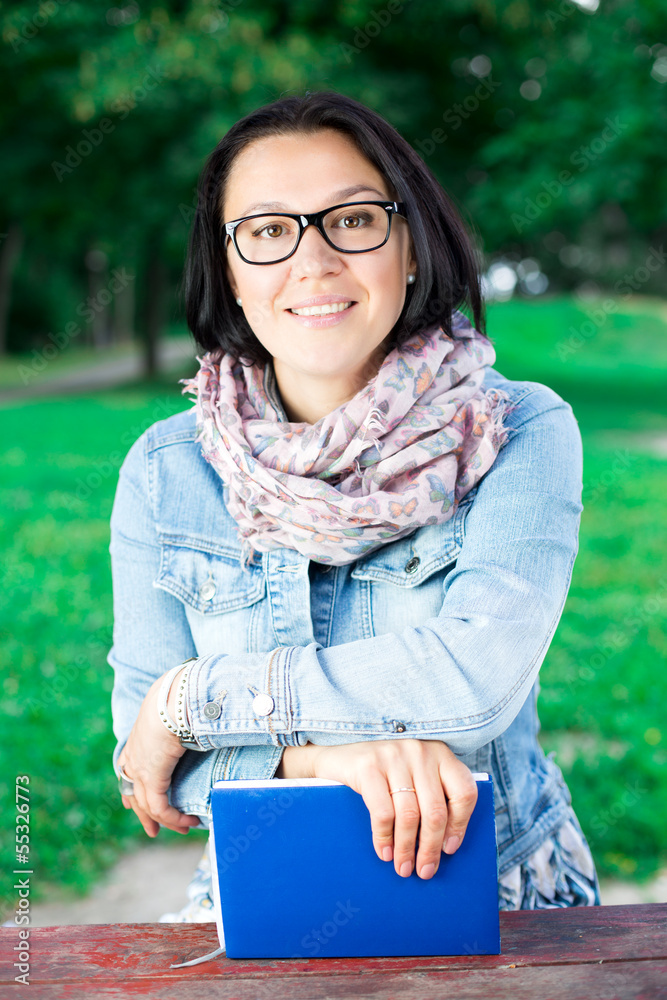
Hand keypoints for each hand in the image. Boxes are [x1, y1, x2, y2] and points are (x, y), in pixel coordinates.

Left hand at [117, 671, 200, 837]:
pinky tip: (188, 821)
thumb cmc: (177, 700)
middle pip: (134, 795)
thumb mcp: (171, 714)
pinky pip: (160, 808)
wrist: (173, 699)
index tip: (133, 806)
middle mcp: (133, 758)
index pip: (127, 773)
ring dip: (167, 820)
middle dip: (144, 815)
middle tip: (152, 830)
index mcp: (136, 743)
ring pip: (148, 806)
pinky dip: (174, 818)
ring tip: (183, 828)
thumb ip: (177, 723)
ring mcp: (139, 769)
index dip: (131, 791)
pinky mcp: (151, 778)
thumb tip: (194, 717)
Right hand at [280, 740, 476, 880]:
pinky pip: (383, 812)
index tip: (450, 849)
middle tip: (425, 870)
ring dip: (407, 849)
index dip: (460, 825)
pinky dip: (384, 838)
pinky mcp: (369, 766)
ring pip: (409, 815)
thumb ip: (432, 796)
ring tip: (404, 868)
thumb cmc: (385, 773)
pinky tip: (385, 853)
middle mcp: (420, 751)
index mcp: (440, 754)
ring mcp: (394, 756)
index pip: (464, 792)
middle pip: (435, 810)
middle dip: (431, 848)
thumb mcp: (415, 775)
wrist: (339, 755)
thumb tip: (445, 845)